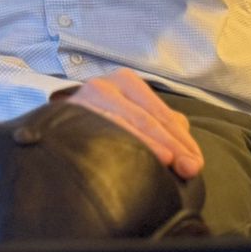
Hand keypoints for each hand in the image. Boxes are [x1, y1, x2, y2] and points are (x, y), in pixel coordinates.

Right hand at [56, 69, 204, 178]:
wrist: (54, 129)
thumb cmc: (102, 126)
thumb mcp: (137, 118)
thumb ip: (164, 127)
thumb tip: (189, 152)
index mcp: (127, 82)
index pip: (162, 113)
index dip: (183, 140)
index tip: (196, 164)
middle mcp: (106, 85)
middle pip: (147, 118)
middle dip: (173, 144)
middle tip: (190, 168)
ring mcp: (86, 99)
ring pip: (125, 123)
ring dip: (149, 144)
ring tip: (169, 161)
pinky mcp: (68, 116)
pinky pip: (98, 131)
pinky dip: (118, 142)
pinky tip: (129, 158)